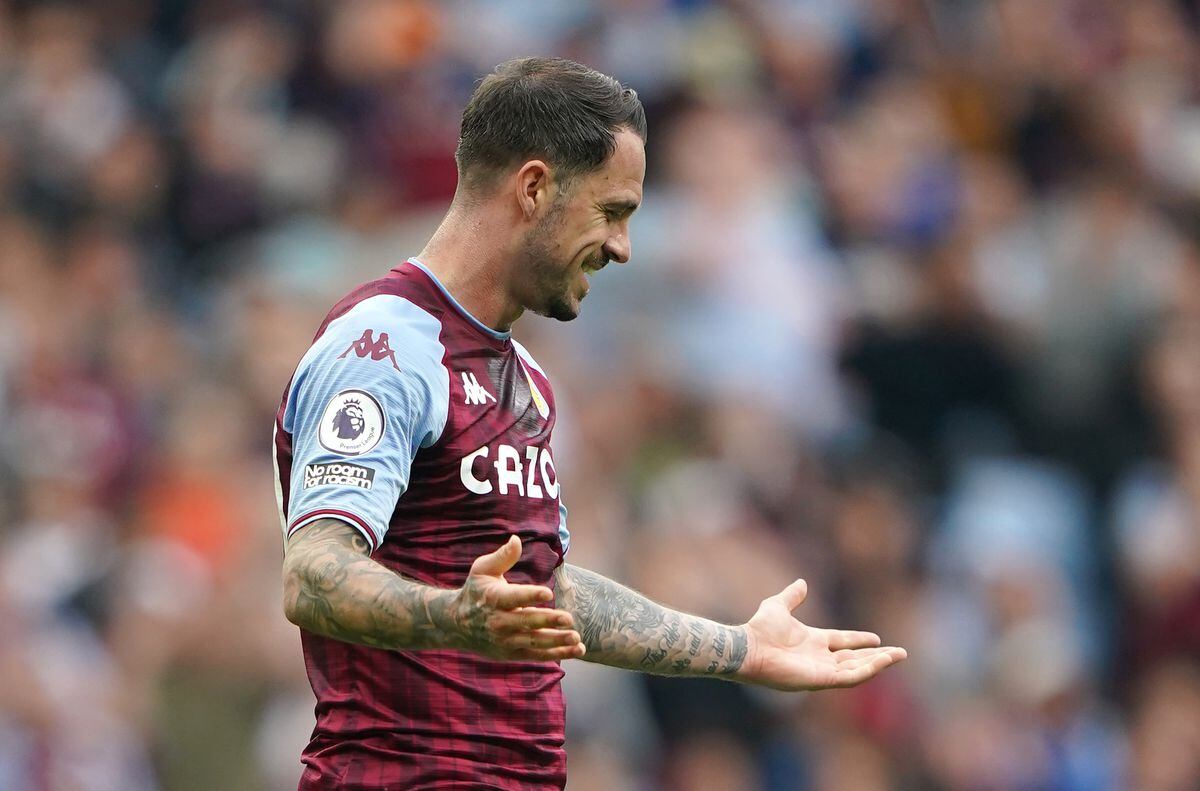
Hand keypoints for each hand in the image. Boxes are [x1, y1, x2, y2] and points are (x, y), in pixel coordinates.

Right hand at [450, 536, 585, 661]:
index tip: (547, 592)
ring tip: (576, 637)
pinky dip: (557, 654)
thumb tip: (516, 539)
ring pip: (534, 642)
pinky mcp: (511, 653)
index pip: (514, 597)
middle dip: (548, 621)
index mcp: (494, 598)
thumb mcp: (482, 570)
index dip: (530, 595)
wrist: (455, 624)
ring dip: (557, 641)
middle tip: (569, 619)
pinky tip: (576, 649)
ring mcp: (505, 640)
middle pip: (526, 622)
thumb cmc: (475, 591)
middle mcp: (499, 622)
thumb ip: (502, 556)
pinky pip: (536, 655)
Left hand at [738, 579, 906, 690]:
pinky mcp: (821, 680)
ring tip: (898, 656)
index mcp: (812, 641)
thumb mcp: (778, 606)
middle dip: (877, 657)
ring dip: (878, 663)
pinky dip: (867, 670)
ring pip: (856, 669)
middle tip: (900, 653)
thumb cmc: (760, 629)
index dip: (858, 640)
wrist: (749, 647)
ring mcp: (821, 670)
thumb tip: (802, 583)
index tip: (876, 638)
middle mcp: (819, 658)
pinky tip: (882, 661)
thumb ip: (792, 597)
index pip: (842, 642)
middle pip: (854, 659)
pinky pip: (849, 677)